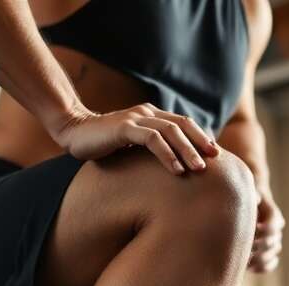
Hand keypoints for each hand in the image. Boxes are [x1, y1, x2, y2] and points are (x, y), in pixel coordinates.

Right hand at [51, 104, 219, 173]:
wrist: (72, 132)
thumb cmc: (100, 144)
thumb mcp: (129, 146)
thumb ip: (147, 149)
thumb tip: (169, 167)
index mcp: (150, 116)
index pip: (182, 124)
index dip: (200, 137)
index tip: (214, 155)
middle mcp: (147, 113)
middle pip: (182, 125)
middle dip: (200, 143)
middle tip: (216, 161)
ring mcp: (136, 119)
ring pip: (171, 132)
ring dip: (188, 151)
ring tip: (199, 169)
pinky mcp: (124, 128)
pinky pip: (152, 139)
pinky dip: (167, 154)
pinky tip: (176, 170)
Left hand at [248, 187, 282, 272]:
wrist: (246, 207)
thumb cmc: (244, 200)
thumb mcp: (248, 195)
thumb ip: (252, 197)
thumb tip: (255, 199)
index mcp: (273, 215)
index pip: (273, 227)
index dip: (262, 232)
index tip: (250, 231)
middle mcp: (276, 230)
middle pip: (272, 242)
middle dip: (258, 246)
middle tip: (242, 248)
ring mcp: (273, 242)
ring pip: (273, 254)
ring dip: (260, 259)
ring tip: (244, 260)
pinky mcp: (268, 252)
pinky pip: (271, 264)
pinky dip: (263, 268)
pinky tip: (250, 268)